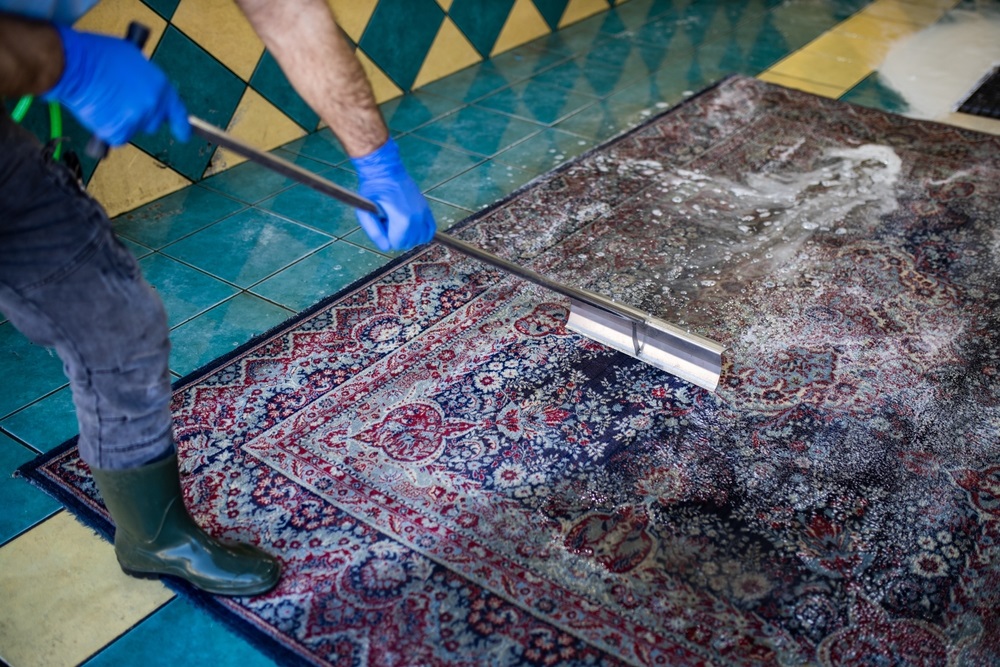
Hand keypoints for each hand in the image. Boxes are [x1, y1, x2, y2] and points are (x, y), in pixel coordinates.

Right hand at [43, 25, 189, 146]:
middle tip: (120, 103)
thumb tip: (144, 89)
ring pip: (133, 129)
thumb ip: (145, 80)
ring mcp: (137, 120)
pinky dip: (107, 128)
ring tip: (104, 101)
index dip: (181, 126)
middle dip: (139, 117)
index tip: (183, 135)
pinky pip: (116, 136)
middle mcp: (153, 105)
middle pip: (153, 123)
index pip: (177, 112)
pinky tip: (99, 110)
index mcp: (160, 86)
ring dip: (121, 121)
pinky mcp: (119, 131)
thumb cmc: (98, 55)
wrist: (75, 65)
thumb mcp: (134, 60)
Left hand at [351, 138, 435, 251]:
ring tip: (399, 221)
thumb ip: (374, 232)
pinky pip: (430, 229)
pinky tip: (412, 226)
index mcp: (402, 220)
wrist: (385, 171)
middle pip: (408, 243)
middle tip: (389, 220)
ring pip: (420, 239)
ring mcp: (423, 212)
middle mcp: (417, 217)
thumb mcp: (365, 212)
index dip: (386, 236)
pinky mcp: (426, 208)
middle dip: (397, 236)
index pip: (396, 244)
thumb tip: (386, 247)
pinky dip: (422, 232)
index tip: (382, 223)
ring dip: (409, 235)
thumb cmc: (373, 190)